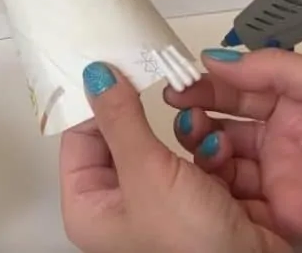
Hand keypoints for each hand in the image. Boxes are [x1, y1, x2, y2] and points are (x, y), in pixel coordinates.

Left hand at [60, 61, 290, 252]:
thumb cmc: (191, 241)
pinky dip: (211, 152)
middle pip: (123, 140)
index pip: (79, 139)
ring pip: (163, 146)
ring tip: (198, 128)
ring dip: (187, 133)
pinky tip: (223, 153)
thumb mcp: (147, 172)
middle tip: (158, 79)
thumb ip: (120, 119)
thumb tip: (94, 75)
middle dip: (148, 117)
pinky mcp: (197, 203)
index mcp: (88, 207)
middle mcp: (118, 207)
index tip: (114, 65)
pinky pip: (196, 161)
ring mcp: (159, 206)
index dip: (96, 103)